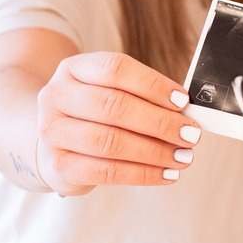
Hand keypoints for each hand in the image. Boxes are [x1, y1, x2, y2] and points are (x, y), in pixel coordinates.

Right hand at [36, 52, 200, 195]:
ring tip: (183, 156)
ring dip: (155, 151)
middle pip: (114, 106)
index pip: (115, 68)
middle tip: (191, 134)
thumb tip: (186, 114)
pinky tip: (166, 174)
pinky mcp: (58, 166)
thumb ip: (143, 97)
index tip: (182, 101)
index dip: (152, 84)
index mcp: (73, 68)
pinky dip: (142, 174)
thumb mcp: (110, 92)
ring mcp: (52, 133)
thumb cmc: (93, 115)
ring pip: (110, 141)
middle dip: (160, 122)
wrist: (53, 143)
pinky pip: (106, 172)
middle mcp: (56, 96)